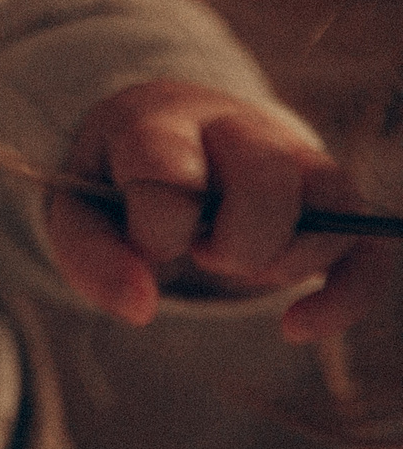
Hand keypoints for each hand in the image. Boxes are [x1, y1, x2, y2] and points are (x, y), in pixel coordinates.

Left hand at [49, 80, 396, 342]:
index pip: (172, 165)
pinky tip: (294, 326)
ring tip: (234, 264)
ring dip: (284, 260)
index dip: (162, 223)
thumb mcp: (81, 212)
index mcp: (159, 122)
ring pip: (329, 202)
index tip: (150, 242)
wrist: (169, 142)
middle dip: (236, 241)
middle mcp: (236, 126)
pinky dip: (344, 298)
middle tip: (202, 253)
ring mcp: (294, 155)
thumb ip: (92, 256)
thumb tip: (140, 307)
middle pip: (267, 174)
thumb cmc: (121, 184)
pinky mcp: (333, 199)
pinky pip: (367, 246)